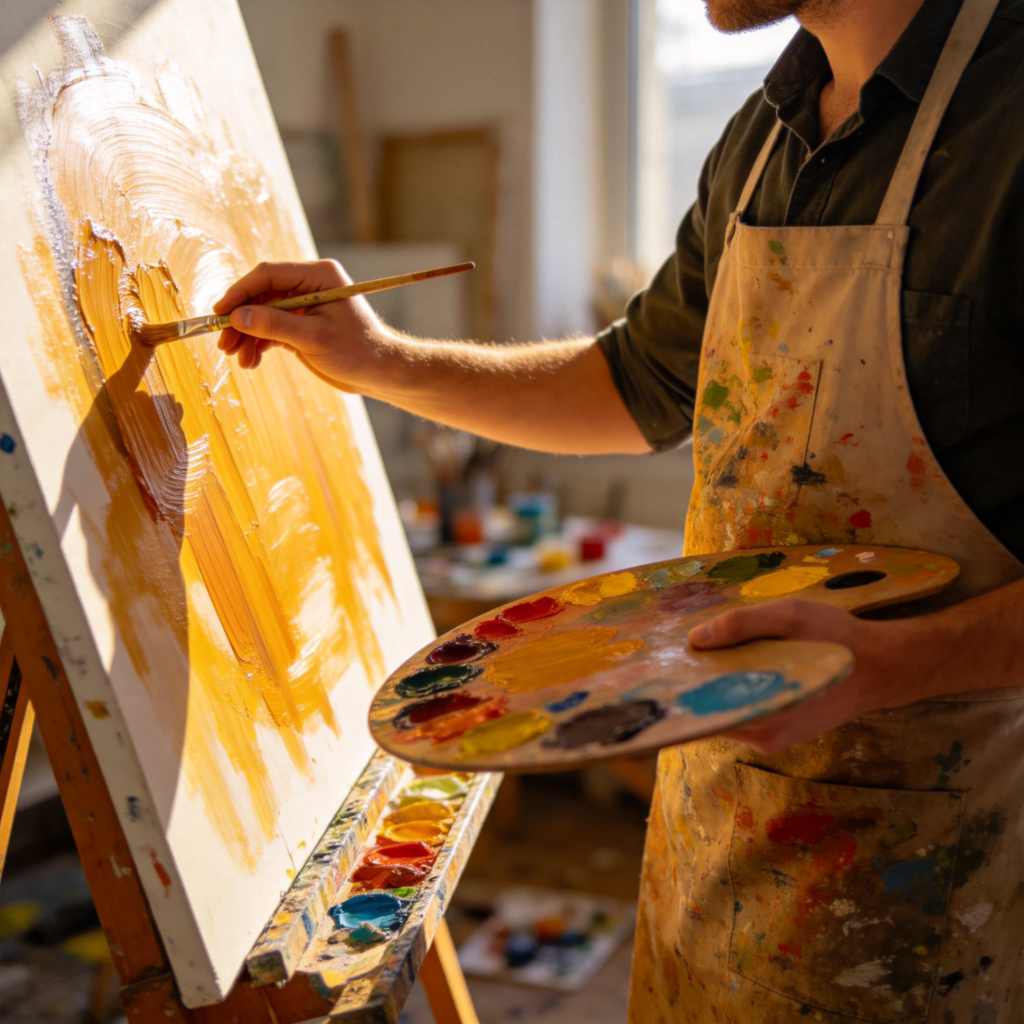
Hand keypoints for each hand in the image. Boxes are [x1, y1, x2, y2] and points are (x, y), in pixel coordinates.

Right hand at [213, 260, 390, 386]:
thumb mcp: (314, 339)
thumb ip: (275, 326)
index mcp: (318, 276)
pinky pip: (271, 329)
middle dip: (241, 320)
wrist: (380, 373)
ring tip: (240, 359)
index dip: (240, 293)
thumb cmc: (357, 351)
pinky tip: (252, 361)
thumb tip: (237, 317)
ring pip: (263, 314)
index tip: (220, 314)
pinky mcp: (301, 324)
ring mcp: (303, 304)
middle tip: (224, 344)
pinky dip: (259, 344)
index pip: (268, 275)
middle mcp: (308, 285)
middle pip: (261, 295)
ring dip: (248, 336)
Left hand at [687, 598, 913, 753]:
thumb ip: (742, 626)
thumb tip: (696, 639)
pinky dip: (734, 687)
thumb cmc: (837, 639)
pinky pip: (743, 708)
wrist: (883, 665)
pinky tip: (729, 661)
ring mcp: (771, 737)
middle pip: (711, 710)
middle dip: (695, 682)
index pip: (704, 712)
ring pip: (726, 709)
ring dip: (715, 683)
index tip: (662, 667)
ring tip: (702, 652)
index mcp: (764, 718)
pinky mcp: (778, 730)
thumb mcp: (790, 617)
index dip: (682, 688)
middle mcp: (764, 737)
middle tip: (679, 652)